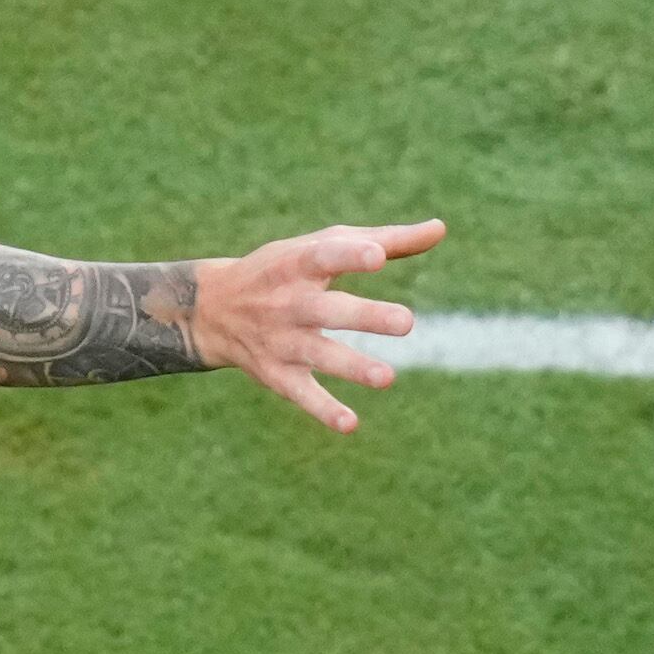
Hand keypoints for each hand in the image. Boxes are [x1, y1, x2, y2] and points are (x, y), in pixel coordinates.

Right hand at [189, 219, 444, 433]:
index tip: (378, 256)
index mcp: (298, 264)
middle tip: (406, 322)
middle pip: (328, 310)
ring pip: (319, 355)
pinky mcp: (276, 374)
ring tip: (387, 378)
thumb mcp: (323, 245)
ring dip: (352, 367)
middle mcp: (287, 303)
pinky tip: (351, 425)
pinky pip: (302, 394)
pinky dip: (323, 410)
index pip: (324, 256)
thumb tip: (441, 229)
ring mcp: (281, 341)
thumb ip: (385, 240)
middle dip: (364, 317)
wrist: (212, 310)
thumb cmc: (285, 269)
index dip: (350, 256)